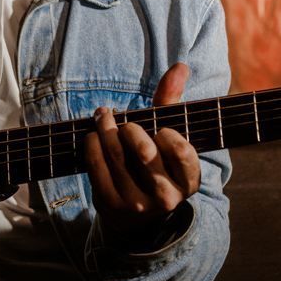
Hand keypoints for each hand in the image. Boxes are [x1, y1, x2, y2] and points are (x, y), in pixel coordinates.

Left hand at [84, 63, 201, 235]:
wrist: (138, 213)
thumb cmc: (157, 162)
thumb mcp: (168, 137)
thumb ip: (172, 102)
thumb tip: (180, 67)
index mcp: (188, 181)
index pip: (181, 151)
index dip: (167, 134)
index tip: (159, 129)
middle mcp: (166, 197)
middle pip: (144, 151)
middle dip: (130, 128)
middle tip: (123, 122)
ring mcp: (137, 204)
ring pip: (116, 155)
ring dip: (105, 129)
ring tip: (103, 117)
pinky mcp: (111, 204)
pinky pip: (96, 166)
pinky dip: (92, 143)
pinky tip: (93, 135)